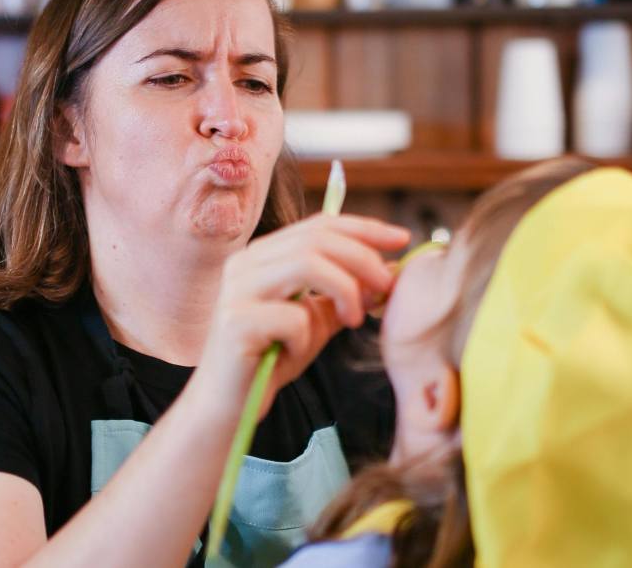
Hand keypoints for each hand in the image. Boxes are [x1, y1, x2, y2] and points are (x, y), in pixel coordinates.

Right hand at [196, 213, 410, 417]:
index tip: (402, 239)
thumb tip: (389, 273)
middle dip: (363, 259)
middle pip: (317, 239)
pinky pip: (292, 317)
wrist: (230, 406)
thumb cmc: (272, 360)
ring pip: (306, 264)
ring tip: (354, 321)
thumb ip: (344, 295)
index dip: (364, 228)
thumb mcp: (315, 321)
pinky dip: (307, 338)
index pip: (319, 225)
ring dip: (344, 290)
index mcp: (263, 255)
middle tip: (388, 287)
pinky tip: (294, 355)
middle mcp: (245, 263)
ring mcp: (236, 290)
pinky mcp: (235, 322)